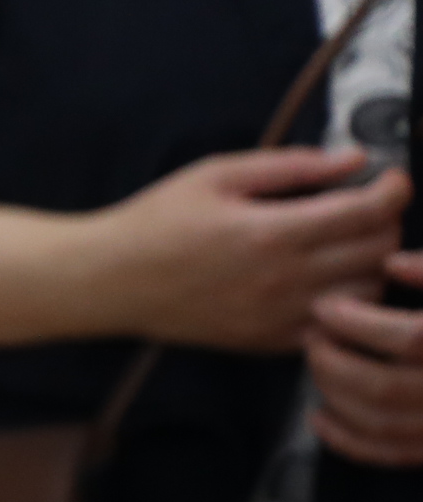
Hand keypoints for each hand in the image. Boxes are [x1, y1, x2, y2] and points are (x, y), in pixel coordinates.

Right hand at [89, 150, 408, 351]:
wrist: (108, 281)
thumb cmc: (155, 223)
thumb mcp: (215, 175)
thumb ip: (290, 166)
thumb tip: (354, 159)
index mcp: (270, 233)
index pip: (368, 212)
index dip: (393, 189)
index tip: (389, 178)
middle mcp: (282, 281)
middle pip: (378, 252)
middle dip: (385, 222)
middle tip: (365, 207)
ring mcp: (277, 317)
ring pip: (367, 292)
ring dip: (371, 264)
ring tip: (347, 244)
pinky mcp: (269, 341)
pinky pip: (336, 327)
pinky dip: (346, 302)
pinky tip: (326, 281)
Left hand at [308, 253, 422, 467]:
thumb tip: (392, 264)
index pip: (412, 338)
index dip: (360, 322)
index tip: (326, 306)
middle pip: (384, 385)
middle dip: (333, 360)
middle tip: (312, 336)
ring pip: (380, 421)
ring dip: (333, 393)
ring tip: (316, 363)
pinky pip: (389, 453)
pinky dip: (346, 439)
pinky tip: (320, 416)